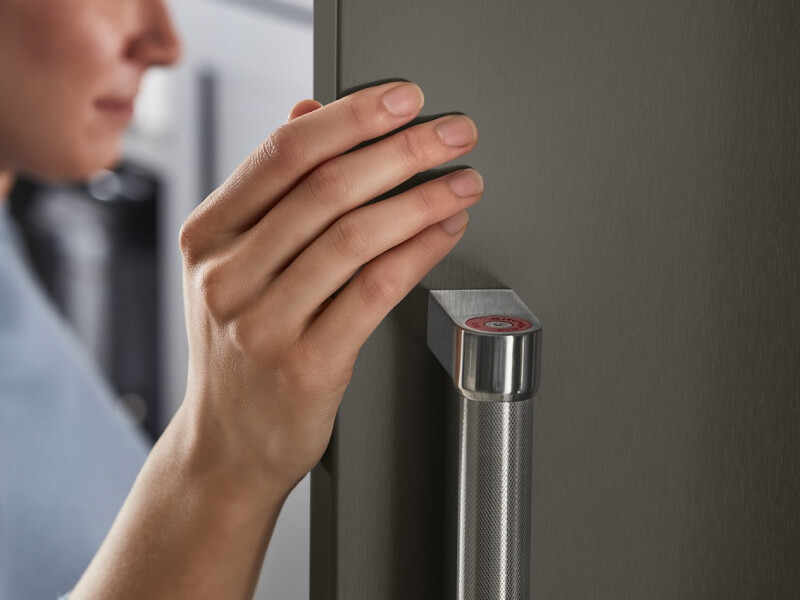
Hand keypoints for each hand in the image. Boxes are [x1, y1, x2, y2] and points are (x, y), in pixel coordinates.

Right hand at [177, 81, 481, 491]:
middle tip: (452, 132)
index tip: (402, 99)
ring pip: (357, 237)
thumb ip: (271, 191)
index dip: (351, 117)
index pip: (283, 154)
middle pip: (327, 189)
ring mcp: (264, 324)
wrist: (227, 445)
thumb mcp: (233, 265)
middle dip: (403, 150)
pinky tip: (445, 230)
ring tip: (462, 181)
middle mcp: (228, 276)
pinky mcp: (307, 364)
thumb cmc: (239, 352)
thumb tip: (309, 113)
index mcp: (208, 237)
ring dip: (422, 199)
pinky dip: (419, 252)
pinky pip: (376, 291)